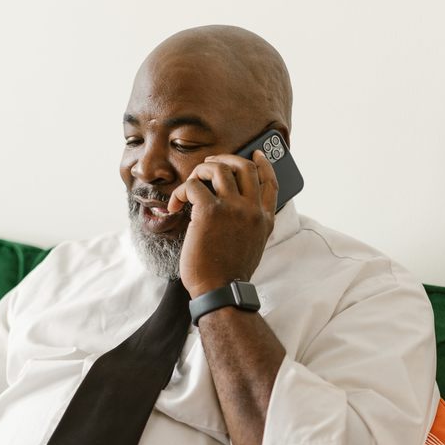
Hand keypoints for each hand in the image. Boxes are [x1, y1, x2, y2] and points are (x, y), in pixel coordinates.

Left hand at [167, 149, 278, 298]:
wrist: (220, 291)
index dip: (262, 163)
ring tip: (189, 185)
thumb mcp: (252, 246)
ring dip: (200, 171)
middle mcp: (252, 210)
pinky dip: (180, 191)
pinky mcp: (210, 212)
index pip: (270, 181)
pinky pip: (193, 186)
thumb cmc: (229, 273)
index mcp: (265, 219)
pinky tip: (174, 205)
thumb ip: (250, 224)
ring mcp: (233, 208)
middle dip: (224, 160)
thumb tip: (236, 208)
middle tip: (208, 166)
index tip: (254, 153)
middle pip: (244, 166)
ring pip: (218, 169)